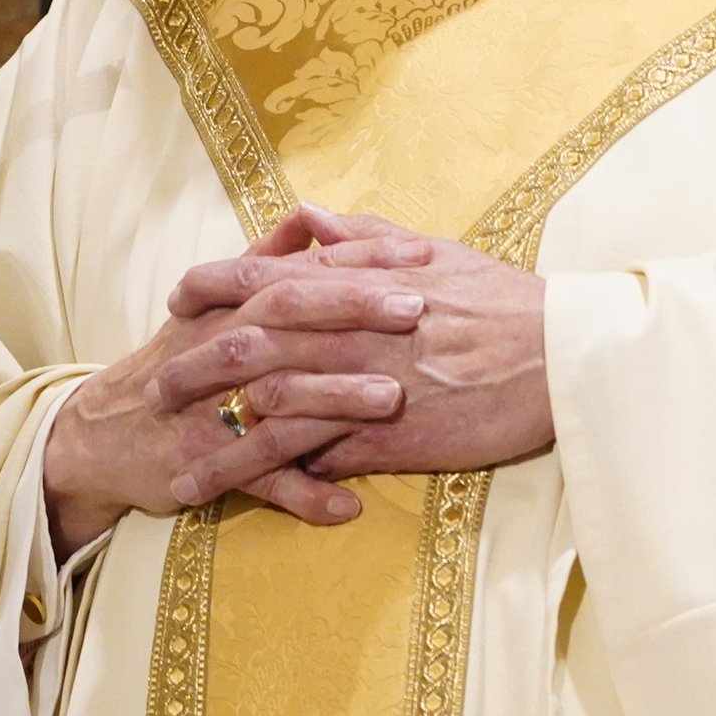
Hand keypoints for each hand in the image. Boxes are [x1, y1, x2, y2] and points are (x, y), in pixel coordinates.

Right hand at [40, 217, 432, 552]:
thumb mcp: (214, 306)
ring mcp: (215, 409)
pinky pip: (259, 482)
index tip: (421, 253)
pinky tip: (350, 507)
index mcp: (234, 307)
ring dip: (335, 399)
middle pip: (289, 319)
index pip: (303, 270)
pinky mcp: (207, 465)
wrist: (105, 432)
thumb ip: (267, 260)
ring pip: (277, 398)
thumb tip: (310, 215)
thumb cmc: (175, 362)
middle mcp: (223, 349)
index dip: (361, 260)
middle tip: (417, 307)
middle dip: (352, 310)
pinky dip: (303, 495)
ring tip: (394, 398)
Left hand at [151, 207, 552, 498]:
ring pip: (274, 412)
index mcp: (360, 279)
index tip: (176, 296)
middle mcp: (352, 329)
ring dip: (221, 442)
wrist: (561, 355)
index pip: (266, 277)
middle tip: (154, 388)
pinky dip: (280, 478)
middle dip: (195, 367)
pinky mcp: (389, 440)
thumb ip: (363, 237)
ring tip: (180, 467)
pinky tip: (246, 495)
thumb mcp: (431, 250)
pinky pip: (320, 460)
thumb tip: (309, 220)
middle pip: (251, 346)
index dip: (213, 287)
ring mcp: (366, 387)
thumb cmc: (503, 300)